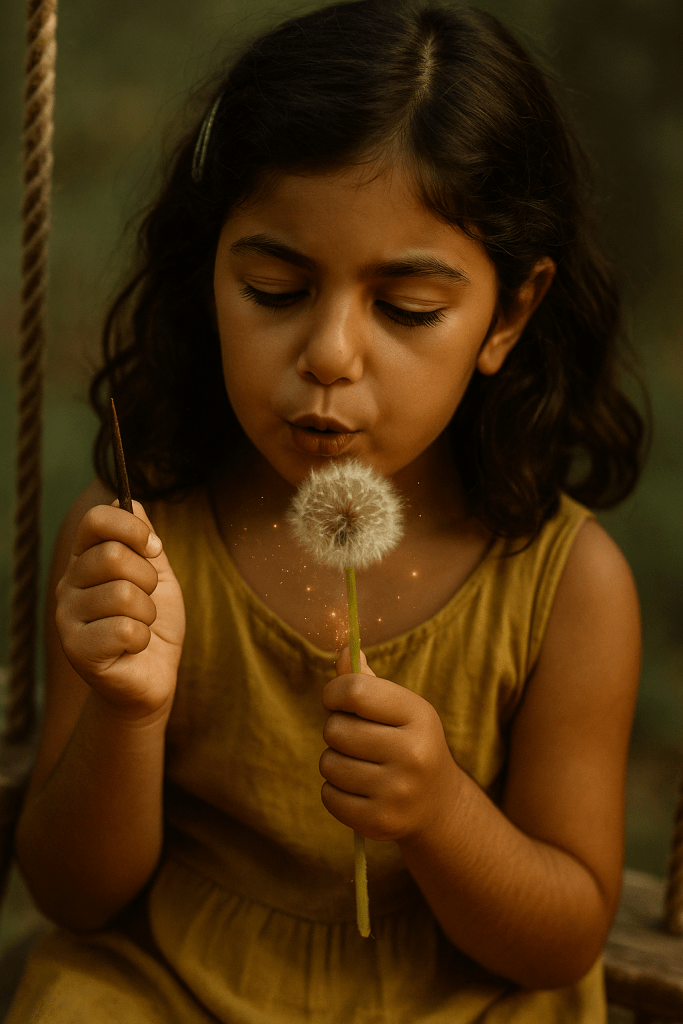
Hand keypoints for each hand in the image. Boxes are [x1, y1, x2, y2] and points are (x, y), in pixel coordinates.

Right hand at [55, 500, 185, 719]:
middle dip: (148, 579)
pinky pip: (125, 629)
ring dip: (147, 613)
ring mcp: (67, 618)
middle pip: (113, 555)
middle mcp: (68, 585)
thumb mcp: (157, 575)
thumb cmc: (153, 624)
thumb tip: (130, 500)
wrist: (152, 677)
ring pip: (123, 594)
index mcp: (84, 560)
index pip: (95, 520)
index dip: (131, 528)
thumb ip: (143, 540)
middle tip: (147, 599)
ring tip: (140, 625)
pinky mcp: (78, 651)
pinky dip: (143, 638)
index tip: (153, 548)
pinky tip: (134, 647)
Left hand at [320, 647, 459, 842]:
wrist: (437, 804)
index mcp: (419, 715)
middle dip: (336, 729)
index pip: (354, 691)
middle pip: (336, 729)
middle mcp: (414, 754)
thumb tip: (343, 652)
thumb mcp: (398, 708)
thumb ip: (366, 680)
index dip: (334, 692)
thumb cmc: (408, 741)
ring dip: (334, 761)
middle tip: (355, 737)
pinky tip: (358, 789)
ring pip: (329, 763)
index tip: (337, 699)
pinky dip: (334, 790)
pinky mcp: (380, 822)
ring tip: (358, 763)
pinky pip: (328, 796)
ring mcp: (398, 792)